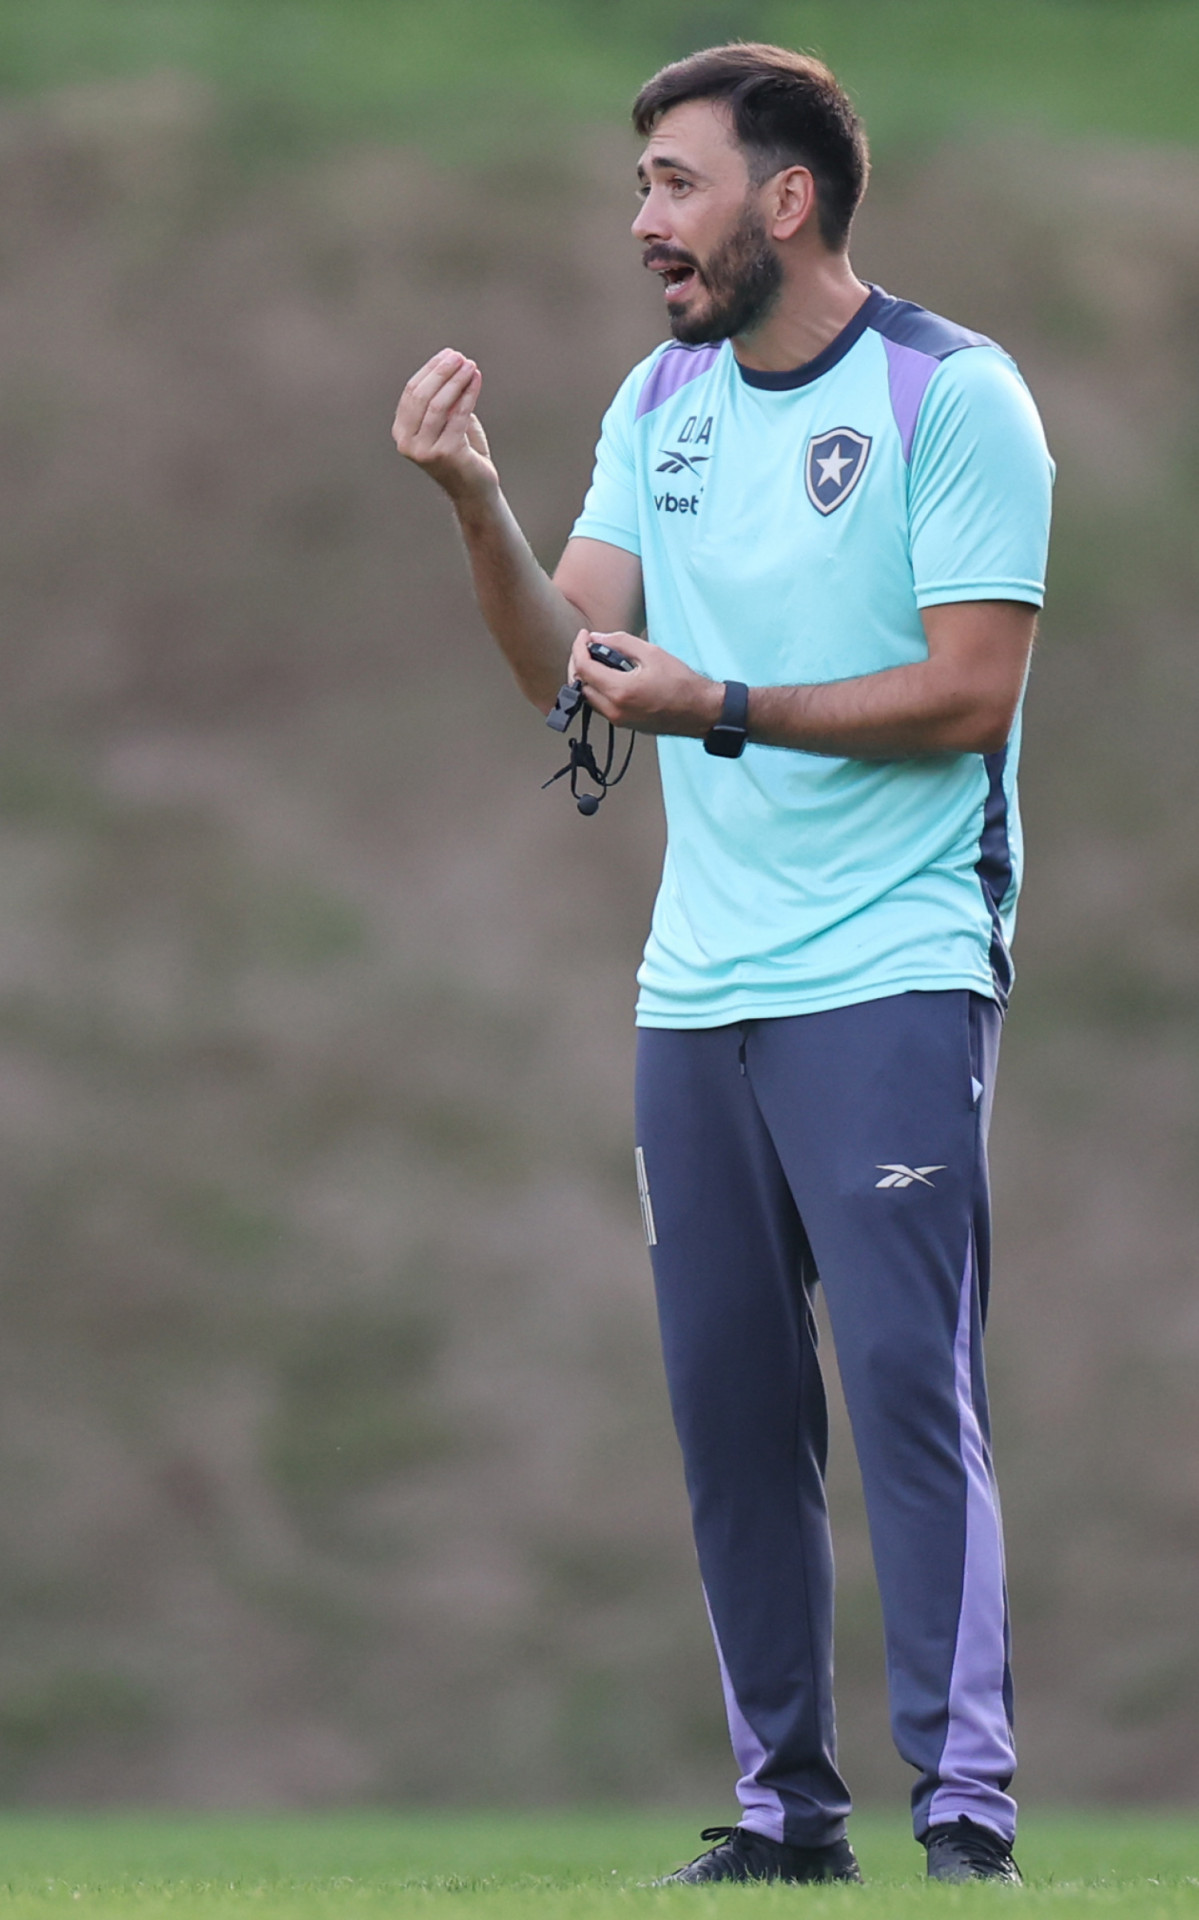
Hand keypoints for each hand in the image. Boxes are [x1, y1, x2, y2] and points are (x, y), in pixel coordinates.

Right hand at [392, 349, 497, 501]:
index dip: (430, 370)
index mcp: (401, 432)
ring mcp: (425, 450)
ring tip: (470, 365)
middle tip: (460, 357)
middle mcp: (408, 443)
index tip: (449, 354)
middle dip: (442, 372)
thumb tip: (449, 363)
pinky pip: (458, 415)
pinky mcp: (446, 453)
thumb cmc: (461, 451)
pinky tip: (477, 379)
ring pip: (438, 404)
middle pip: (422, 396)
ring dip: (456, 380)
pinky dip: (468, 393)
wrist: (474, 488)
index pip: (411, 392)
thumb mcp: (445, 421)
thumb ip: (441, 398)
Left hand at [568, 630, 723, 736]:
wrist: (699, 711)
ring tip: (598, 658)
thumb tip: (598, 638)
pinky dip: (598, 688)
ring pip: (588, 696)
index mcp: (620, 691)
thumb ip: (621, 642)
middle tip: (587, 646)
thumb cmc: (681, 683)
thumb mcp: (652, 653)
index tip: (584, 635)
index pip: (583, 668)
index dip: (578, 647)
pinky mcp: (623, 724)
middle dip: (578, 662)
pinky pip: (600, 705)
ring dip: (587, 676)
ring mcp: (618, 720)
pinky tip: (609, 675)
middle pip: (580, 684)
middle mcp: (614, 710)